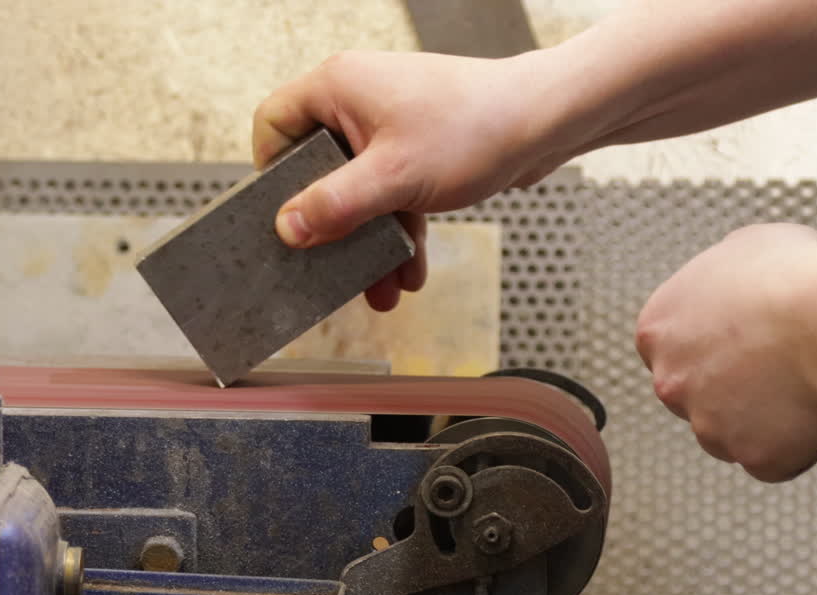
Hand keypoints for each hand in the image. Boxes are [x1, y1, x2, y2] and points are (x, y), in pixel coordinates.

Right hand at [252, 50, 568, 310]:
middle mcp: (357, 100)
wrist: (546, 122)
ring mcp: (388, 125)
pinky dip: (398, 230)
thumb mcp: (393, 178)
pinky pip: (390, 194)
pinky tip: (408, 271)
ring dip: (369, 240)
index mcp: (337, 87)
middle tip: (328, 264)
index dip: (271, 174)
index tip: (282, 217)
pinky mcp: (415, 148)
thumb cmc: (476, 127)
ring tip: (379, 286)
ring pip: (358, 190)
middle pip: (317, 169)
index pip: (273, 124)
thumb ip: (335, 205)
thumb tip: (288, 228)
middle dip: (331, 226)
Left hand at [635, 223, 816, 481]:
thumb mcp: (742, 247)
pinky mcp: (753, 457)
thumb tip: (733, 284)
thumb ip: (720, 278)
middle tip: (778, 365)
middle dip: (732, 388)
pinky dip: (796, 443)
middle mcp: (670, 383)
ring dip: (762, 418)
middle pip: (697, 397)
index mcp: (656, 330)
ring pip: (731, 433)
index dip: (714, 349)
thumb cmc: (794, 274)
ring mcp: (708, 426)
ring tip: (804, 384)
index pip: (674, 353)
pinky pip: (775, 459)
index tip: (744, 343)